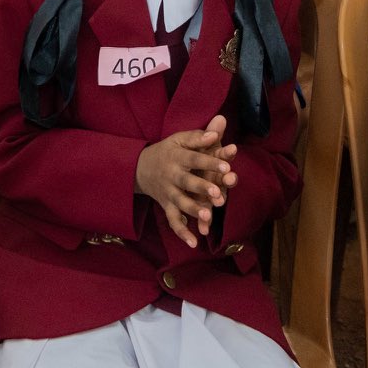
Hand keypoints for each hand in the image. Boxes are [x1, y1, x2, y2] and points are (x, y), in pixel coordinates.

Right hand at [134, 116, 237, 246]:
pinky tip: (194, 242)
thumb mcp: (179, 138)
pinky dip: (182, 233)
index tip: (227, 164)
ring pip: (180, 203)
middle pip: (187, 182)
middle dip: (202, 188)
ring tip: (208, 215)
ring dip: (193, 210)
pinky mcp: (166, 206)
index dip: (210, 161)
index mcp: (177, 156)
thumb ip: (200, 134)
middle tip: (218, 193)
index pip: (195, 158)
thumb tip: (220, 125)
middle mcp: (172, 175)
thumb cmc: (167, 150)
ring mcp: (168, 192)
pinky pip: (173, 221)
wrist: (139, 167)